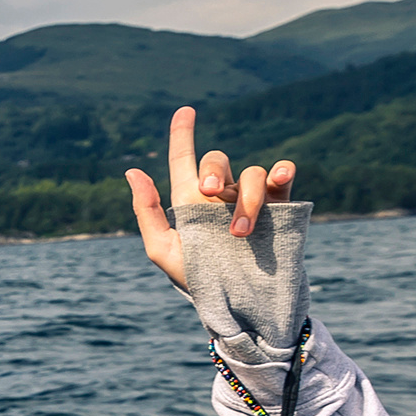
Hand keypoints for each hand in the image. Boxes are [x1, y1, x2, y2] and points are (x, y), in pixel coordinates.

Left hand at [126, 106, 297, 287]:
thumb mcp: (163, 250)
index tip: (185, 110)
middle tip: (209, 193)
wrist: (238, 305)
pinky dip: (283, 170)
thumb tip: (133, 171)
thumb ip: (147, 210)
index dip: (183, 133)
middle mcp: (221, 197)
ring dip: (246, 198)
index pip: (183, 160)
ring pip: (252, 174)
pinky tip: (281, 175)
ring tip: (241, 233)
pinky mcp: (280, 209)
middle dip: (213, 170)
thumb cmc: (196, 280)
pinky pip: (283, 178)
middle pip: (218, 160)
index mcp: (190, 202)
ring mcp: (251, 201)